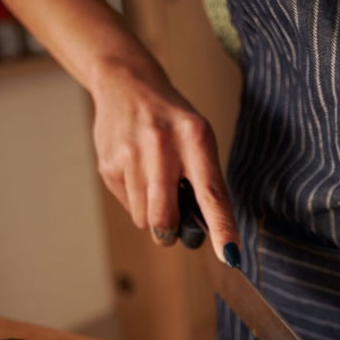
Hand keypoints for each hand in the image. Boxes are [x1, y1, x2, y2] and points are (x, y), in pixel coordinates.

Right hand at [90, 59, 238, 262]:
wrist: (126, 84)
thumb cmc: (171, 120)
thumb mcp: (198, 138)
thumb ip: (205, 181)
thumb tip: (206, 232)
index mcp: (194, 137)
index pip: (211, 192)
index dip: (222, 228)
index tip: (231, 255)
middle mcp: (161, 145)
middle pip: (165, 219)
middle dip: (170, 232)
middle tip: (174, 226)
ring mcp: (130, 156)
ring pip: (144, 219)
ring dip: (152, 214)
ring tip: (154, 183)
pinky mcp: (108, 165)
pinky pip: (128, 207)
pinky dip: (136, 201)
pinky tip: (137, 173)